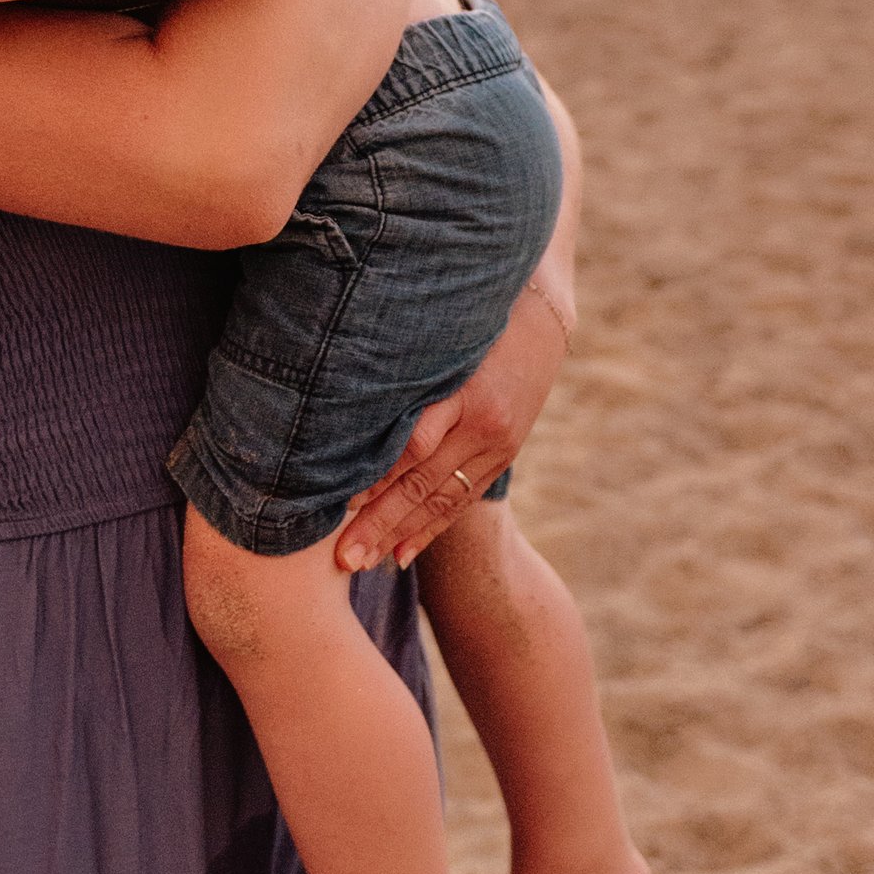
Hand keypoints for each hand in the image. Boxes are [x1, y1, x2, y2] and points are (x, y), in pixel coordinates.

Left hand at [333, 278, 571, 571]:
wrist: (540, 311)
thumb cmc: (468, 314)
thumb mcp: (436, 335)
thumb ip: (398, 370)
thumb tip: (342, 407)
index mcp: (462, 391)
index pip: (412, 446)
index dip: (374, 478)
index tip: (333, 503)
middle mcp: (482, 424)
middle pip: (422, 482)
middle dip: (379, 523)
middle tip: (341, 558)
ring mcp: (498, 443)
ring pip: (442, 498)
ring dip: (399, 534)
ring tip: (362, 562)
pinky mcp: (505, 453)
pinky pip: (463, 498)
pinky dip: (431, 527)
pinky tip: (403, 553)